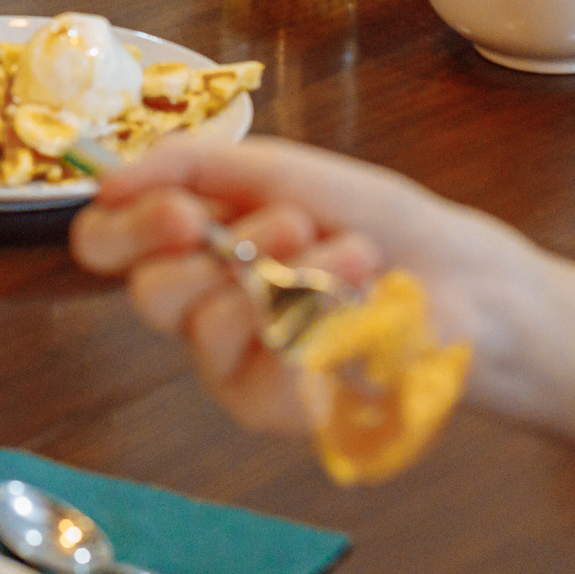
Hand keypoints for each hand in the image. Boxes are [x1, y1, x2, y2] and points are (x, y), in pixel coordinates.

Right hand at [69, 137, 521, 431]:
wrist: (469, 284)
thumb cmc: (384, 223)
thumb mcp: (287, 168)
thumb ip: (196, 165)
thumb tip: (105, 177)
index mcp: (193, 236)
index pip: (106, 242)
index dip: (124, 226)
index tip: (181, 208)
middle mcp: (201, 298)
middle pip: (145, 292)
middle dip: (213, 248)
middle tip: (284, 222)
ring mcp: (234, 359)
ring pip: (204, 330)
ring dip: (286, 278)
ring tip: (352, 257)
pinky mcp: (273, 408)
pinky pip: (255, 382)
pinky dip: (311, 336)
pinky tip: (355, 311)